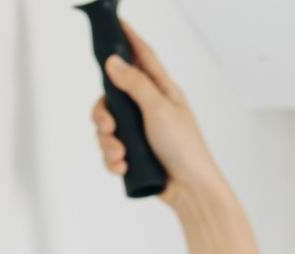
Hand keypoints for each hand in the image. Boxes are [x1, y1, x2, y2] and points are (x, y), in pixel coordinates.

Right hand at [93, 20, 225, 202]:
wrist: (191, 190)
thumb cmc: (185, 148)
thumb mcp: (159, 109)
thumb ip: (135, 84)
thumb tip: (114, 61)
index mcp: (161, 90)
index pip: (142, 57)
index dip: (128, 39)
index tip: (114, 23)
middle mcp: (148, 107)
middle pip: (112, 97)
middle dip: (103, 115)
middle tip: (108, 128)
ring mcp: (141, 132)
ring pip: (108, 128)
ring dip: (108, 144)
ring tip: (120, 156)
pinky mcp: (135, 154)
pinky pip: (111, 152)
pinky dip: (112, 160)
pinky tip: (122, 168)